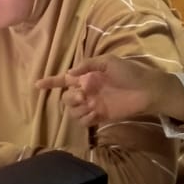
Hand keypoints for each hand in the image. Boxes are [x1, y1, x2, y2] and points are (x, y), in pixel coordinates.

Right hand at [36, 57, 183, 126]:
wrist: (147, 90)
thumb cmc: (130, 72)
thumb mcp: (108, 62)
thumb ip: (88, 65)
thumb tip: (69, 74)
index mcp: (87, 76)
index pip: (64, 80)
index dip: (50, 82)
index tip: (37, 85)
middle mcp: (87, 91)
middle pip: (66, 98)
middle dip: (70, 97)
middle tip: (83, 95)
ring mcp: (93, 104)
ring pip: (72, 111)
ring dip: (77, 109)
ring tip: (90, 104)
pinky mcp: (100, 117)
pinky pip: (83, 121)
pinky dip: (84, 119)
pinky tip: (93, 114)